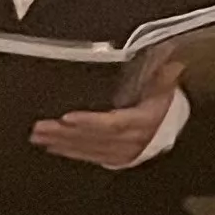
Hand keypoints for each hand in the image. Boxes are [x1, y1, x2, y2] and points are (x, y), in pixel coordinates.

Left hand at [31, 87, 178, 170]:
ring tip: (39, 136)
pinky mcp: (116, 159)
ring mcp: (123, 152)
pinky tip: (53, 147)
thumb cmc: (164, 105)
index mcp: (143, 121)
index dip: (89, 121)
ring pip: (88, 149)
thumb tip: (169, 56)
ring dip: (62, 143)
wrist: (174, 130)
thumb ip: (164, 74)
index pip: (113, 123)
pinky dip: (70, 152)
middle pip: (94, 137)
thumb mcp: (166, 87)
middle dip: (65, 133)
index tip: (67, 117)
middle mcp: (132, 140)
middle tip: (40, 127)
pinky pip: (90, 157)